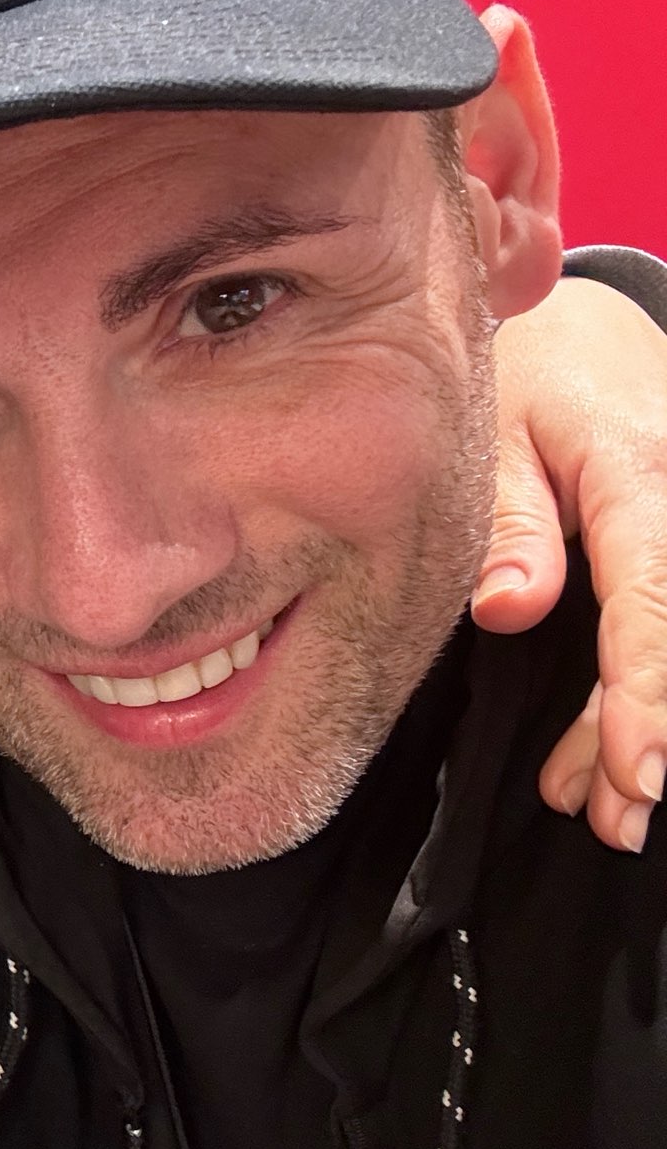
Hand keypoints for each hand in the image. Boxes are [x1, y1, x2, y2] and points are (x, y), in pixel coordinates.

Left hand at [482, 275, 666, 851]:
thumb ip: (506, 522)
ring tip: (597, 806)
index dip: (649, 693)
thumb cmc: (530, 374)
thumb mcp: (496, 429)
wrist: (590, 328)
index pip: (652, 598)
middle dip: (656, 734)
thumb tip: (507, 610)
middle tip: (616, 820)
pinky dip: (650, 690)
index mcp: (638, 471)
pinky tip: (608, 753)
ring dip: (651, 726)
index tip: (638, 770)